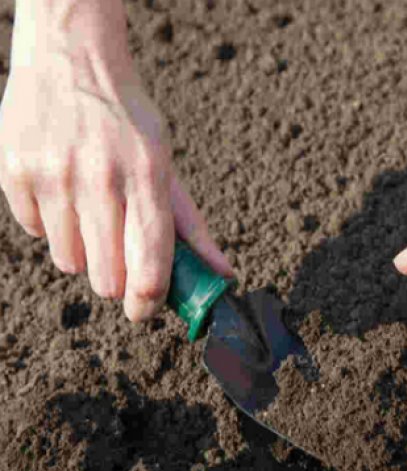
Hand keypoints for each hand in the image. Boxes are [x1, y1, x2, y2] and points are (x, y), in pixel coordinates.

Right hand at [0, 7, 231, 321]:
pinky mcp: (15, 172)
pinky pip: (36, 233)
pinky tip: (62, 191)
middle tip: (120, 256)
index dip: (149, 302)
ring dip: (84, 252)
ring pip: (69, 263)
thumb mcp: (166, 165)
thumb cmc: (128, 122)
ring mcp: (53, 174)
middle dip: (117, 280)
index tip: (146, 310)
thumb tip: (222, 275)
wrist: (71, 61)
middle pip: (106, 278)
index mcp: (147, 177)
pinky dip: (51, 226)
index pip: (151, 265)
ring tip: (91, 213)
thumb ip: (191, 227)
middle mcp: (99, 178)